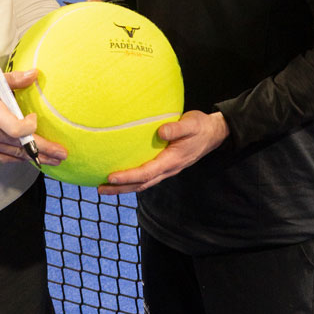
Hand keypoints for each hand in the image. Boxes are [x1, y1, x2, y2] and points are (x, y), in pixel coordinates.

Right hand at [0, 69, 66, 165]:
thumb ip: (14, 80)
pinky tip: (32, 159)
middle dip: (44, 150)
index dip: (29, 128)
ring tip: (54, 160)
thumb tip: (35, 74)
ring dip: (36, 158)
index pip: (15, 128)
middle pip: (20, 146)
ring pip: (15, 155)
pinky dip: (19, 159)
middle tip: (62, 154)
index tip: (35, 119)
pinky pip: (4, 157)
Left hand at [98, 110, 228, 194]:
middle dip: (120, 188)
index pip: (147, 172)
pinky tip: (119, 175)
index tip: (111, 176)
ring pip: (142, 183)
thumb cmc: (201, 126)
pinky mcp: (164, 165)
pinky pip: (146, 176)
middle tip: (100, 190)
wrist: (213, 133)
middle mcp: (168, 169)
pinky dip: (131, 179)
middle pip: (141, 184)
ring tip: (104, 188)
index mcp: (172, 160)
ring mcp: (167, 169)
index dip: (128, 176)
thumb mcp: (192, 124)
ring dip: (124, 187)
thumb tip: (160, 132)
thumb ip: (177, 128)